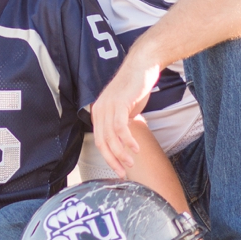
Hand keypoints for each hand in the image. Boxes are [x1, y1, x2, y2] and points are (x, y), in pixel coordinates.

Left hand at [90, 55, 162, 175]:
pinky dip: (127, 140)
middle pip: (102, 142)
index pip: (99, 141)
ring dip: (121, 153)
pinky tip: (135, 148)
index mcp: (98, 113)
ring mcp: (108, 106)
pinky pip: (120, 127)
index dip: (108, 158)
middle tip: (123, 173)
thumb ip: (120, 124)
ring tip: (131, 162)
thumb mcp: (124, 109)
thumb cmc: (134, 87)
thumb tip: (123, 142)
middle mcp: (99, 110)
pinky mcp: (119, 103)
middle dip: (112, 160)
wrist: (142, 66)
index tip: (119, 171)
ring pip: (111, 137)